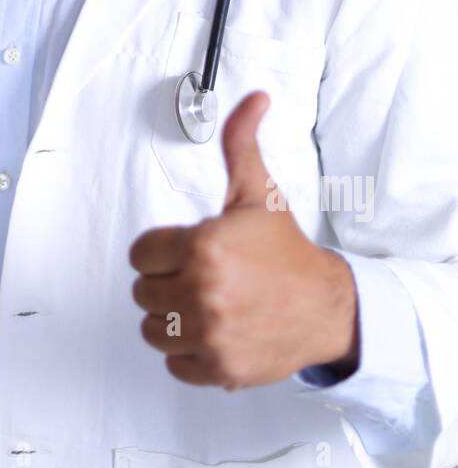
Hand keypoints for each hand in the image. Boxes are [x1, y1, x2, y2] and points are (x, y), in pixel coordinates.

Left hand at [129, 92, 358, 389]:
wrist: (327, 306)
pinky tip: (214, 331)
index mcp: (203, 247)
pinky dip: (189, 352)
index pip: (140, 254)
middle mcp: (203, 292)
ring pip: (152, 329)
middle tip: (202, 277)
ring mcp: (209, 335)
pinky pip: (173, 363)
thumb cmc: (287, 251)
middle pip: (143, 291)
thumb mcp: (258, 193)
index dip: (162, 250)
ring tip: (206, 304)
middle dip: (167, 282)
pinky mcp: (217, 368)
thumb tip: (253, 99)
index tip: (187, 251)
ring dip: (172, 319)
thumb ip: (240, 143)